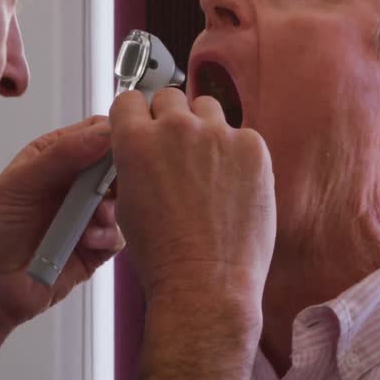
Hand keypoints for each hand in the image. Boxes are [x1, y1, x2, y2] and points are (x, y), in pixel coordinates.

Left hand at [0, 117, 123, 327]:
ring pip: (121, 200)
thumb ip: (61, 156)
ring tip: (96, 216)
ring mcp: (85, 215)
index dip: (111, 132)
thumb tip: (103, 132)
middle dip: (117, 173)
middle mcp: (72, 183)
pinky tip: (89, 239)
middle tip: (112, 182)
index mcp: (51, 157)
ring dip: (112, 206)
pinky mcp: (95, 247)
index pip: (92, 132)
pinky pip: (117, 235)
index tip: (122, 141)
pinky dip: (108, 235)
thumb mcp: (19, 185)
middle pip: (114, 165)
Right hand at [110, 88, 275, 304]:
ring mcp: (217, 135)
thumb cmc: (165, 254)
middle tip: (177, 150)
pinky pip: (242, 134)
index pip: (130, 99)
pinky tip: (233, 185)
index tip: (144, 123)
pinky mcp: (252, 147)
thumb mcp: (127, 203)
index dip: (136, 114)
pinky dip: (237, 153)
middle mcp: (175, 129)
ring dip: (204, 129)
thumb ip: (132, 163)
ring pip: (208, 109)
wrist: (206, 281)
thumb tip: (142, 148)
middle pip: (170, 98)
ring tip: (208, 168)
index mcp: (136, 141)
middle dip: (170, 119)